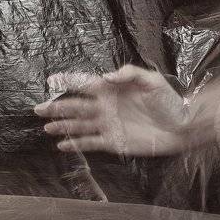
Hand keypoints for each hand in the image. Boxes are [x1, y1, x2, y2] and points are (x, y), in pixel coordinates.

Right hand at [34, 65, 189, 155]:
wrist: (181, 127)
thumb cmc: (169, 102)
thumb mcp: (152, 81)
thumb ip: (129, 73)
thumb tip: (106, 76)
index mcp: (112, 90)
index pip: (85, 84)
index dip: (68, 82)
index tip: (51, 81)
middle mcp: (106, 107)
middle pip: (75, 106)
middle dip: (57, 107)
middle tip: (38, 109)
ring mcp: (108, 125)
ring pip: (79, 125)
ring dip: (62, 126)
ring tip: (46, 127)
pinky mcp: (113, 141)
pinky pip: (90, 143)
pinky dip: (75, 144)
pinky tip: (61, 145)